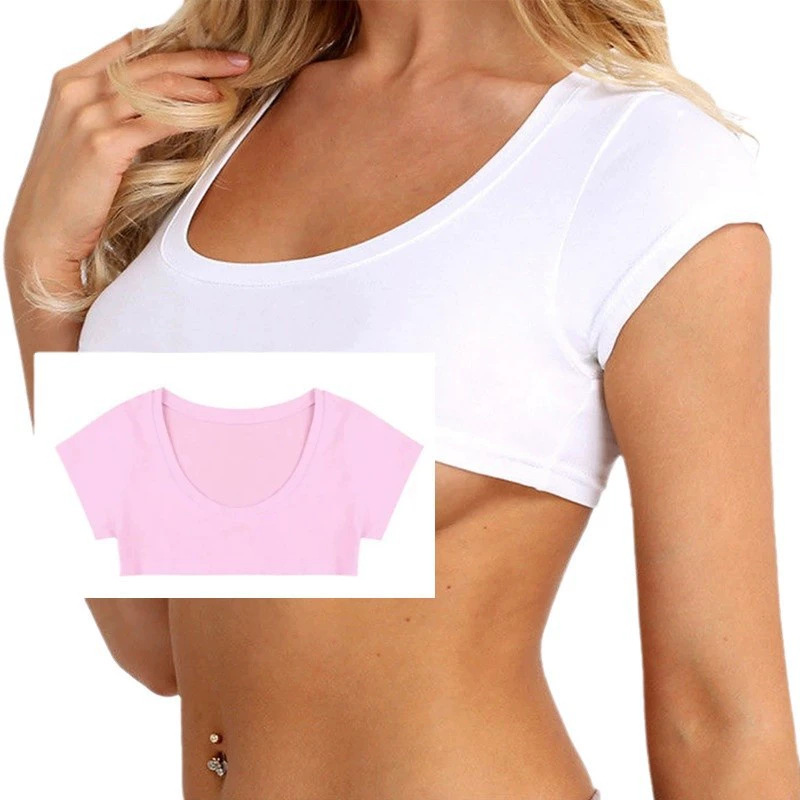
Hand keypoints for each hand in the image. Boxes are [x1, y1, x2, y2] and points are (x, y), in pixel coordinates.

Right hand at [5, 29, 250, 280]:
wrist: (43, 231)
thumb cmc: (70, 192)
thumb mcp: (87, 138)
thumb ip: (117, 113)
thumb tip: (168, 106)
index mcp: (72, 82)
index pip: (131, 46)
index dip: (177, 46)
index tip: (213, 54)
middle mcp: (78, 91)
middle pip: (151, 61)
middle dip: (201, 60)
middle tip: (239, 63)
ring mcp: (89, 116)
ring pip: (158, 87)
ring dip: (201, 86)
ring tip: (233, 87)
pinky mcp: (103, 145)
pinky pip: (157, 123)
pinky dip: (190, 117)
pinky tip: (214, 116)